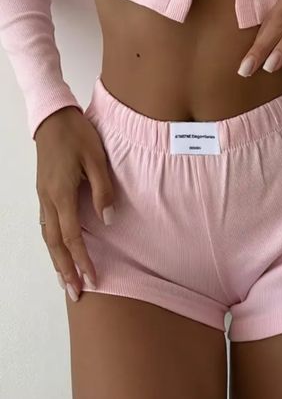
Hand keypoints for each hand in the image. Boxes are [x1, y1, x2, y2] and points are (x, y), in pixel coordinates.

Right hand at [35, 106, 115, 301]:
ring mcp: (43, 196)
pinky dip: (53, 244)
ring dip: (57, 260)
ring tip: (66, 281)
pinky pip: (46, 225)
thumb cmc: (78, 135)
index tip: (93, 278)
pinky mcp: (44, 192)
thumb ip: (103, 189)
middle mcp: (48, 199)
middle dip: (65, 270)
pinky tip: (60, 251)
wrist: (53, 118)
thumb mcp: (97, 158)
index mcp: (61, 193)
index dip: (82, 259)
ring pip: (47, 236)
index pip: (72, 236)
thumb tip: (108, 219)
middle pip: (54, 244)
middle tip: (76, 293)